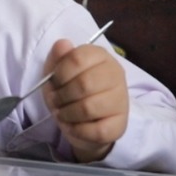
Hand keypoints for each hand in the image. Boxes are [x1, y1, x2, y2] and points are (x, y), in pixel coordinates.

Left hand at [41, 37, 128, 163]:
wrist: (85, 122)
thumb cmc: (70, 92)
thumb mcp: (58, 73)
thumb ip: (58, 57)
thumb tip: (62, 44)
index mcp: (100, 56)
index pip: (77, 58)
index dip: (59, 74)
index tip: (54, 83)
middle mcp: (116, 74)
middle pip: (84, 84)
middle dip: (62, 96)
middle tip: (56, 102)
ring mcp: (121, 100)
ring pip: (88, 108)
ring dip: (67, 114)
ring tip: (62, 114)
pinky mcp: (120, 124)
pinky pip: (95, 130)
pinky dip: (77, 130)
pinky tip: (73, 126)